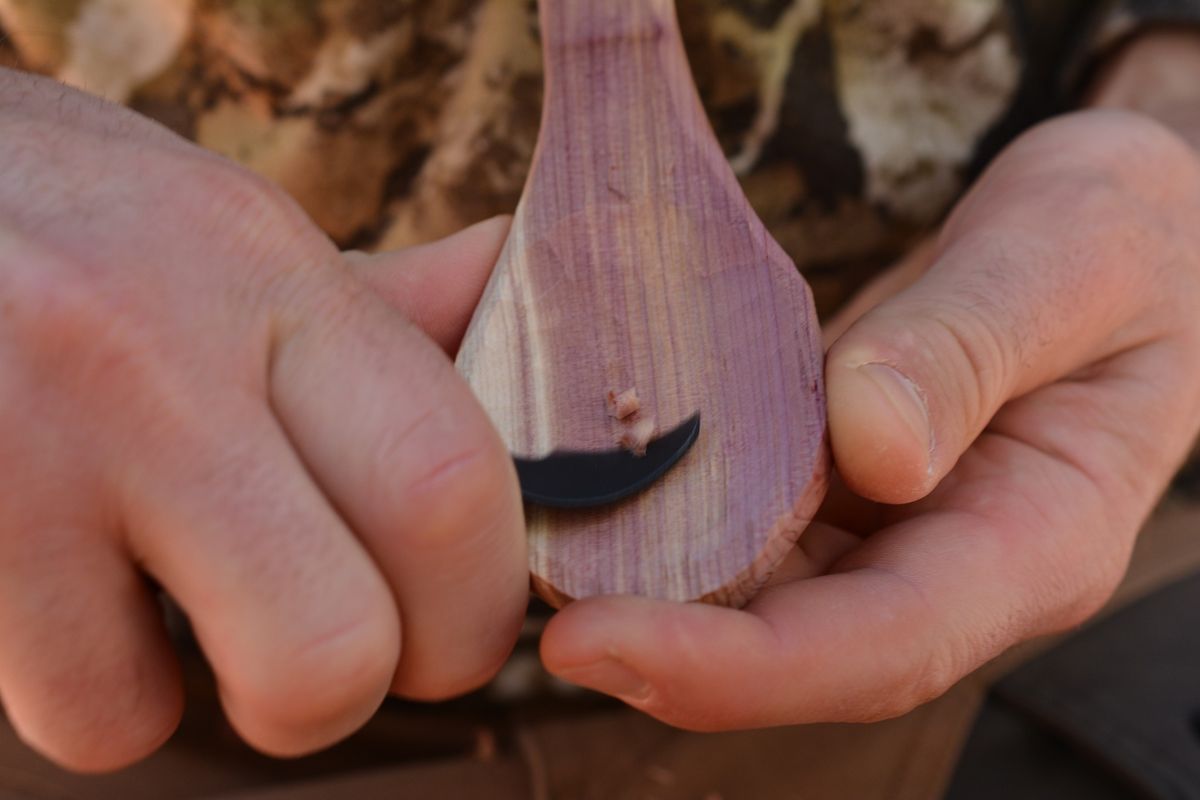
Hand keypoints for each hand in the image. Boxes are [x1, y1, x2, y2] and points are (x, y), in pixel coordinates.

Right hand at [0, 69, 525, 769]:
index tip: (454, 614)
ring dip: (214, 694)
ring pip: (181, 712)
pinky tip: (84, 594)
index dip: (480, 601)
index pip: (450, 481)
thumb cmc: (65, 225)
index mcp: (263, 270)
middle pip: (345, 639)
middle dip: (372, 685)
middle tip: (337, 643)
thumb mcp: (226, 230)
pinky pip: (78, 712)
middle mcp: (148, 361)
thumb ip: (379, 298)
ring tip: (179, 597)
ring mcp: (22, 457)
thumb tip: (505, 276)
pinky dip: (105, 690)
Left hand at [540, 109, 1199, 727]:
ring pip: (762, 597)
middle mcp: (949, 562)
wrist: (1123, 229)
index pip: (881, 645)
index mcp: (1034, 542)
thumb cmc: (1122, 240)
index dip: (739, 669)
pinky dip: (669, 515)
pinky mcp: (844, 488)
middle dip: (664, 649)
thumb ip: (972, 347)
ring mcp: (893, 532)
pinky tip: (596, 484)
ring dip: (650, 590)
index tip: (599, 642)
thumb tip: (873, 448)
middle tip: (530, 611)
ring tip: (537, 552)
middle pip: (800, 648)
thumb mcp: (1072, 262)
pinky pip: (749, 523)